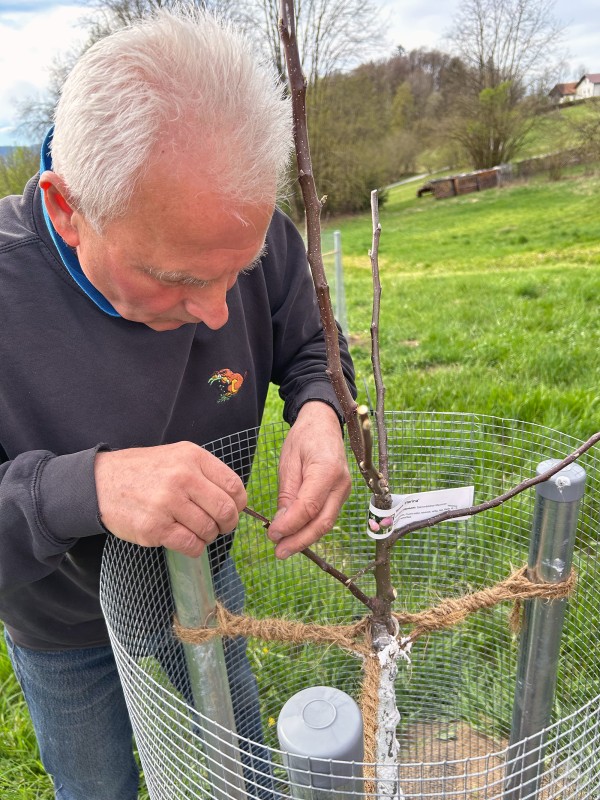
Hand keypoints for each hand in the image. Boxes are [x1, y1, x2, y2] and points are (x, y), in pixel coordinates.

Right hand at [94, 442, 246, 556]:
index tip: (233, 509)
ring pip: (209, 530)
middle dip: (228, 524)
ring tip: (196, 530)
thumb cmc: (144, 471)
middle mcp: (182, 477)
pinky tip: (185, 539)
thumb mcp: (177, 457)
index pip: (234, 486)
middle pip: (226, 511)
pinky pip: (190, 545)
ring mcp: (168, 503)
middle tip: (220, 527)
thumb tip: (236, 499)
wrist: (100, 482)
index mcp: (192, 457)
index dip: (239, 504)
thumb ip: (205, 473)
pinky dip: (194, 547)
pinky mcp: (154, 528)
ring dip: (208, 536)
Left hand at [268, 402, 350, 558]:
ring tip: (283, 548)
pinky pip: (326, 517)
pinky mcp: (340, 496)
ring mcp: (344, 491)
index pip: (309, 507)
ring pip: (326, 523)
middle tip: (278, 552)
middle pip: (322, 522)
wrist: (324, 424)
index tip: (272, 535)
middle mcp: (341, 484)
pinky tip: (294, 536)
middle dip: (300, 541)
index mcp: (327, 471)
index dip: (291, 525)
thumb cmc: (304, 438)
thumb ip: (287, 493)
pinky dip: (310, 529)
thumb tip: (282, 523)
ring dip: (304, 539)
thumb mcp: (289, 461)